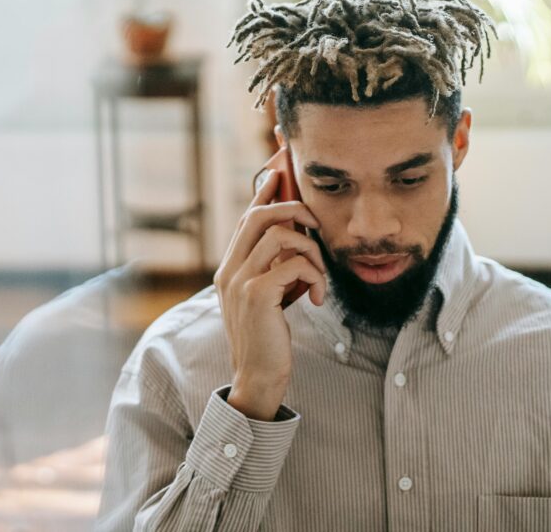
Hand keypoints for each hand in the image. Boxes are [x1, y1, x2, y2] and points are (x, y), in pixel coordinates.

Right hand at [213, 170, 326, 419]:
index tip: (276, 173)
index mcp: (230, 268)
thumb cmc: (268, 337)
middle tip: (317, 222)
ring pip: (281, 236)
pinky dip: (315, 276)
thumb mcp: (267, 297)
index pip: (246, 219)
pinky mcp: (257, 295)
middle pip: (259, 216)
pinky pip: (294, 265)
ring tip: (321, 275)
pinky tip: (319, 297)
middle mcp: (229, 270)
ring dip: (311, 250)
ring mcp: (240, 281)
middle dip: (293, 208)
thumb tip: (294, 239)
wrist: (258, 376)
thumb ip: (272, 269)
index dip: (262, 193)